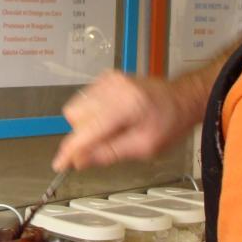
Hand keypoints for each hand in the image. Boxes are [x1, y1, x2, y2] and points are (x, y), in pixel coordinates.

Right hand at [53, 70, 206, 171]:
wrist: (181, 98)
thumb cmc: (169, 122)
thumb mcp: (145, 147)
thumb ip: (109, 154)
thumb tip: (80, 161)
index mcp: (124, 106)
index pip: (86, 131)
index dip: (70, 150)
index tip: (60, 164)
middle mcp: (113, 88)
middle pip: (74, 116)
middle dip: (84, 134)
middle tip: (105, 141)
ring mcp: (108, 79)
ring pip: (77, 107)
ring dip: (88, 123)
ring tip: (113, 128)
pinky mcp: (106, 77)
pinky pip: (86, 99)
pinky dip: (94, 112)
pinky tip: (113, 116)